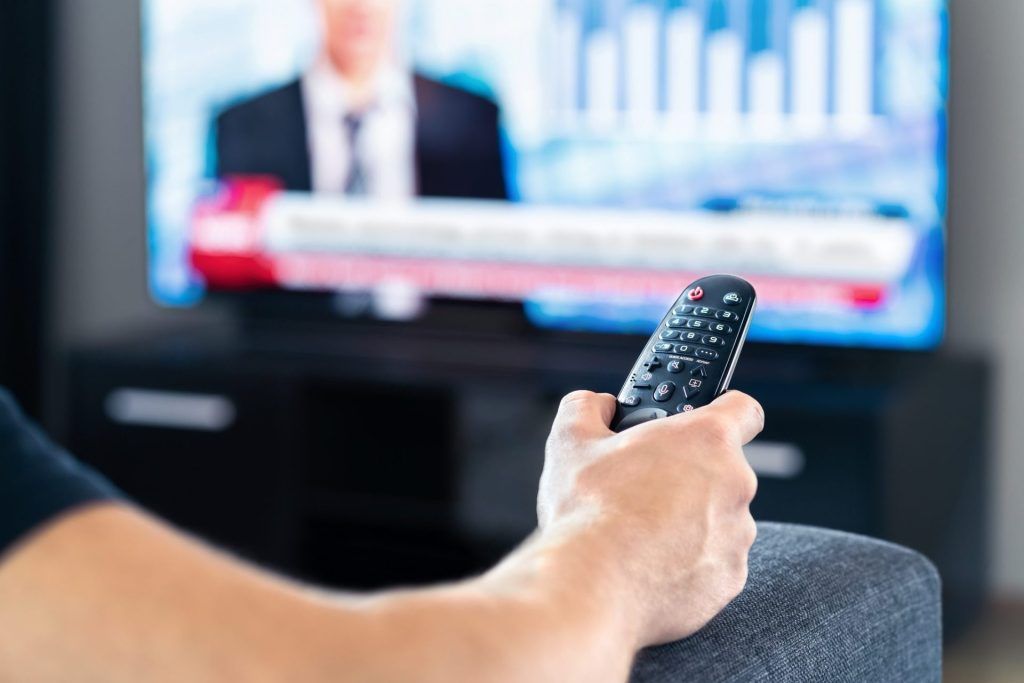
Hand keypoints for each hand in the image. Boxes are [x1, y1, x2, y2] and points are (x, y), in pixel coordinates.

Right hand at [537, 390, 762, 646]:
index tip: (702, 422)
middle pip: (723, 470)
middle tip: (645, 485)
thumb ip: (589, 407)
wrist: (591, 585)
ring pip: (719, 519)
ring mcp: (737, 535)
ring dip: (691, 520)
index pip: (743, 409)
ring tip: (642, 531)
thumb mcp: (571, 439)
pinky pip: (714, 562)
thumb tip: (598, 406)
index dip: (723, 411)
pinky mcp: (729, 578)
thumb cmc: (587, 510)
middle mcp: (735, 483)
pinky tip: (650, 563)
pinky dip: (689, 562)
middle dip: (689, 475)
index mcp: (706, 439)